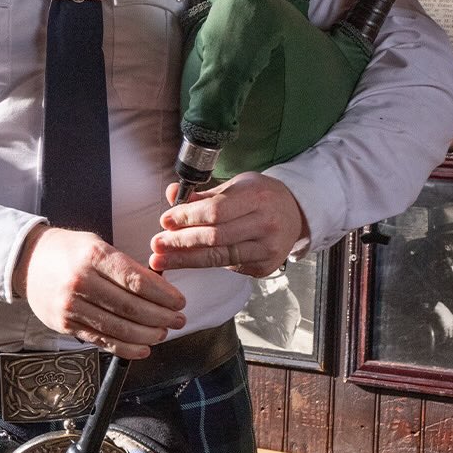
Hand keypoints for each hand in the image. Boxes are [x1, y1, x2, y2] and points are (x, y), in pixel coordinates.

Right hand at [12, 226, 185, 359]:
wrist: (26, 262)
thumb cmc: (66, 251)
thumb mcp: (96, 245)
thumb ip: (125, 266)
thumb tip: (159, 288)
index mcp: (93, 256)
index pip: (136, 280)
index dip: (163, 295)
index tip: (179, 301)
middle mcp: (81, 282)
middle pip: (131, 307)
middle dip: (161, 317)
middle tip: (178, 319)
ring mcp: (71, 306)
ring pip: (119, 328)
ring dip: (147, 335)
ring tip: (164, 332)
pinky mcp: (66, 325)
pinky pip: (102, 341)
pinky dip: (126, 348)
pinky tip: (143, 348)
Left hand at [149, 172, 307, 277]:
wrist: (296, 212)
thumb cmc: (262, 196)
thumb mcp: (236, 186)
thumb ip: (203, 195)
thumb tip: (171, 194)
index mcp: (257, 197)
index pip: (215, 212)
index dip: (187, 218)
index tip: (165, 221)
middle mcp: (265, 224)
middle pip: (214, 238)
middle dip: (181, 242)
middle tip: (157, 245)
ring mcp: (267, 249)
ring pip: (219, 257)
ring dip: (185, 260)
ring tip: (162, 260)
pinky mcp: (264, 267)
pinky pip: (229, 266)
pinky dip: (206, 264)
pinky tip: (188, 261)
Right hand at [432, 303, 452, 342]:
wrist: (441, 310)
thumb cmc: (444, 312)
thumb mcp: (450, 317)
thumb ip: (451, 322)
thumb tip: (449, 327)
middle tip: (451, 344)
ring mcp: (450, 326)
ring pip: (451, 336)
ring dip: (449, 341)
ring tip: (447, 344)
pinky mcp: (445, 327)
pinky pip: (446, 335)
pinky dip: (444, 339)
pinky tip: (443, 341)